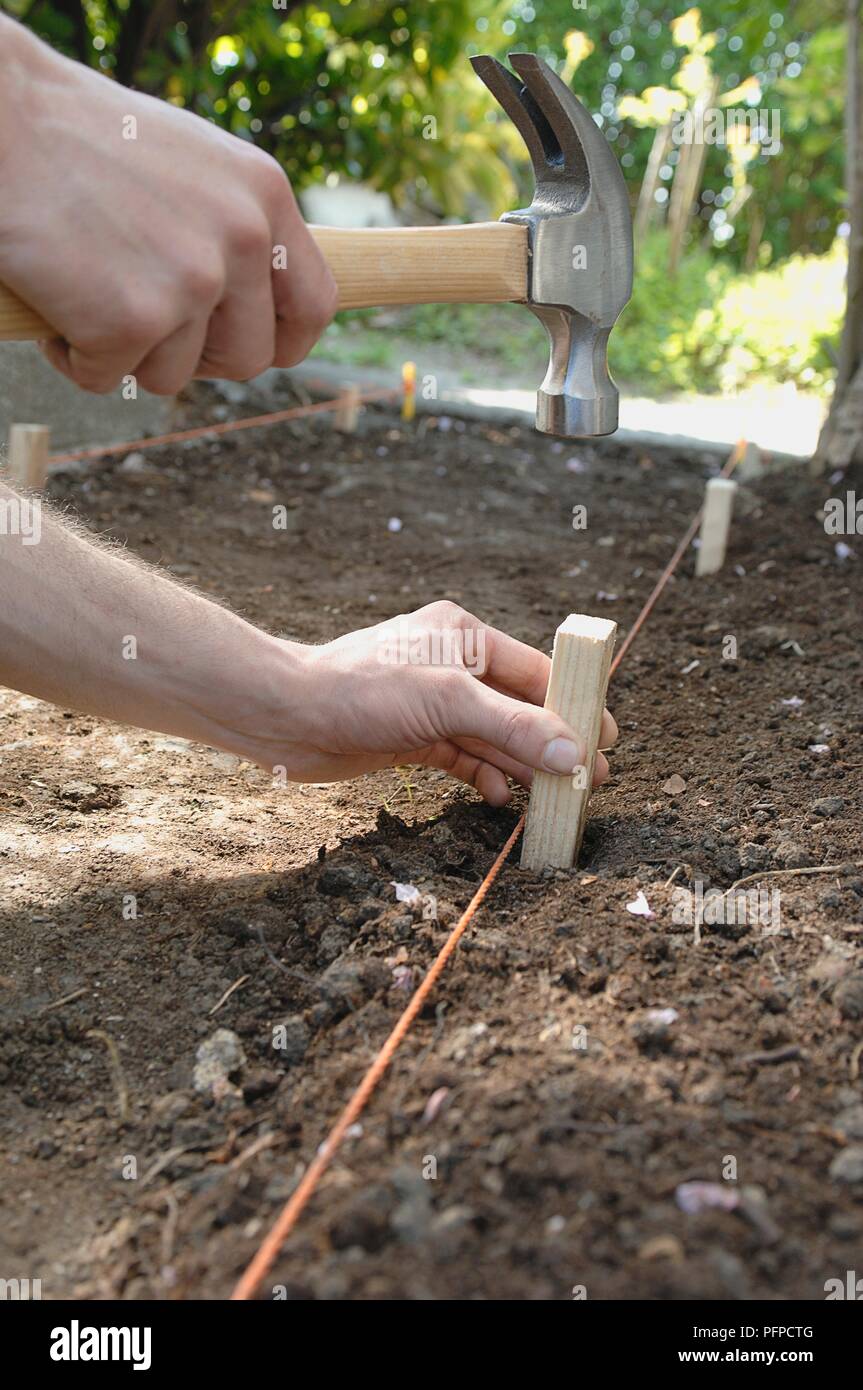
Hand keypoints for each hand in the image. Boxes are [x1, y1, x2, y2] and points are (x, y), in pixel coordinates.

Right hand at [0, 18, 336, 394]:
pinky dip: (73, 356)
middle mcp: (242, 238)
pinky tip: (54, 297)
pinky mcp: (132, 320)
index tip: (243, 345)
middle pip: (248, 358)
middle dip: (194, 359)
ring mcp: (192, 281)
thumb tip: (254, 303)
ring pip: (173, 375)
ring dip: (126, 352)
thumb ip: (232, 227)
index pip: (314, 304)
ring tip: (87, 289)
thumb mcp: (192, 167)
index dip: (282, 341)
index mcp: (264, 196)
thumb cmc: (80, 140)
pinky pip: (107, 378)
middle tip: (143, 324)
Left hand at [251, 603, 617, 806]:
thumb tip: (573, 753)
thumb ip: (512, 728)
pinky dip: (484, 778)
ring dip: (522, 767)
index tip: (606, 738)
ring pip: (493, 738)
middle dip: (553, 744)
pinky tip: (502, 801)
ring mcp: (431, 704)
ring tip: (556, 799)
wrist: (284, 716)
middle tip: (590, 781)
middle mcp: (452, 666)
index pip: (536, 671)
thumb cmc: (360, 690)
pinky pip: (463, 758)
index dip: (573, 706)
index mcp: (465, 637)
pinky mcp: (412, 737)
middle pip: (518, 708)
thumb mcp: (447, 704)